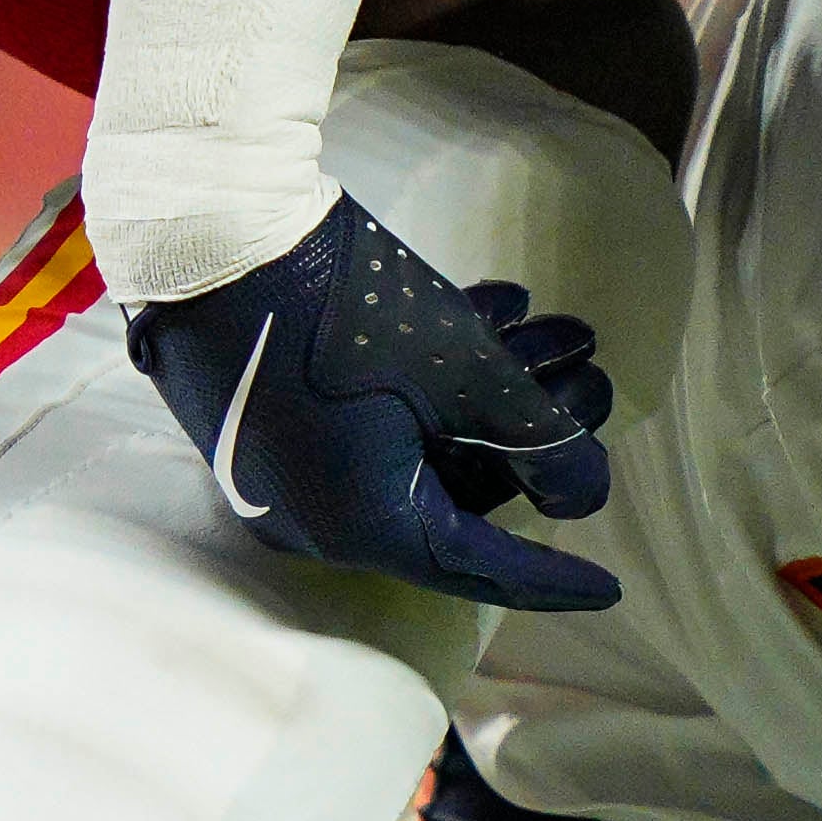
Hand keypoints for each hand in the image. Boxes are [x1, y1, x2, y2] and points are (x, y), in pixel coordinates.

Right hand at [126, 197, 619, 614]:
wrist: (211, 230)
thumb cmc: (340, 307)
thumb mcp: (461, 370)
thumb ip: (537, 439)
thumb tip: (586, 496)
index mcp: (361, 526)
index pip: (477, 565)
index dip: (552, 576)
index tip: (610, 590)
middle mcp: (321, 516)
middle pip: (456, 493)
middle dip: (533, 435)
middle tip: (593, 381)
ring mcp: (294, 467)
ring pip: (421, 444)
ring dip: (494, 389)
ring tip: (559, 329)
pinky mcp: (279, 416)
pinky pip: (376, 420)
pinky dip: (436, 377)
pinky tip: (497, 307)